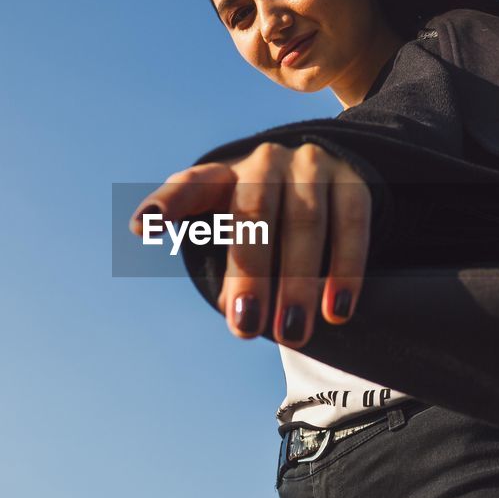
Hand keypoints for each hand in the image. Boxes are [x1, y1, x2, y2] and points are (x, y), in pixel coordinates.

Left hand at [129, 142, 370, 347]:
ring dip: (299, 283)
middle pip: (254, 213)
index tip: (144, 226)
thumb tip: (236, 312)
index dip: (168, 203)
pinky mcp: (354, 182)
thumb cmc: (265, 221)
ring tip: (292, 335)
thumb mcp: (235, 234)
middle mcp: (265, 162)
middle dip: (250, 274)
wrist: (325, 182)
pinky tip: (338, 311)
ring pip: (305, 221)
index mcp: (223, 176)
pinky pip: (350, 225)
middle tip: (246, 329)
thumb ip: (229, 272)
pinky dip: (346, 269)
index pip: (190, 185)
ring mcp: (312, 166)